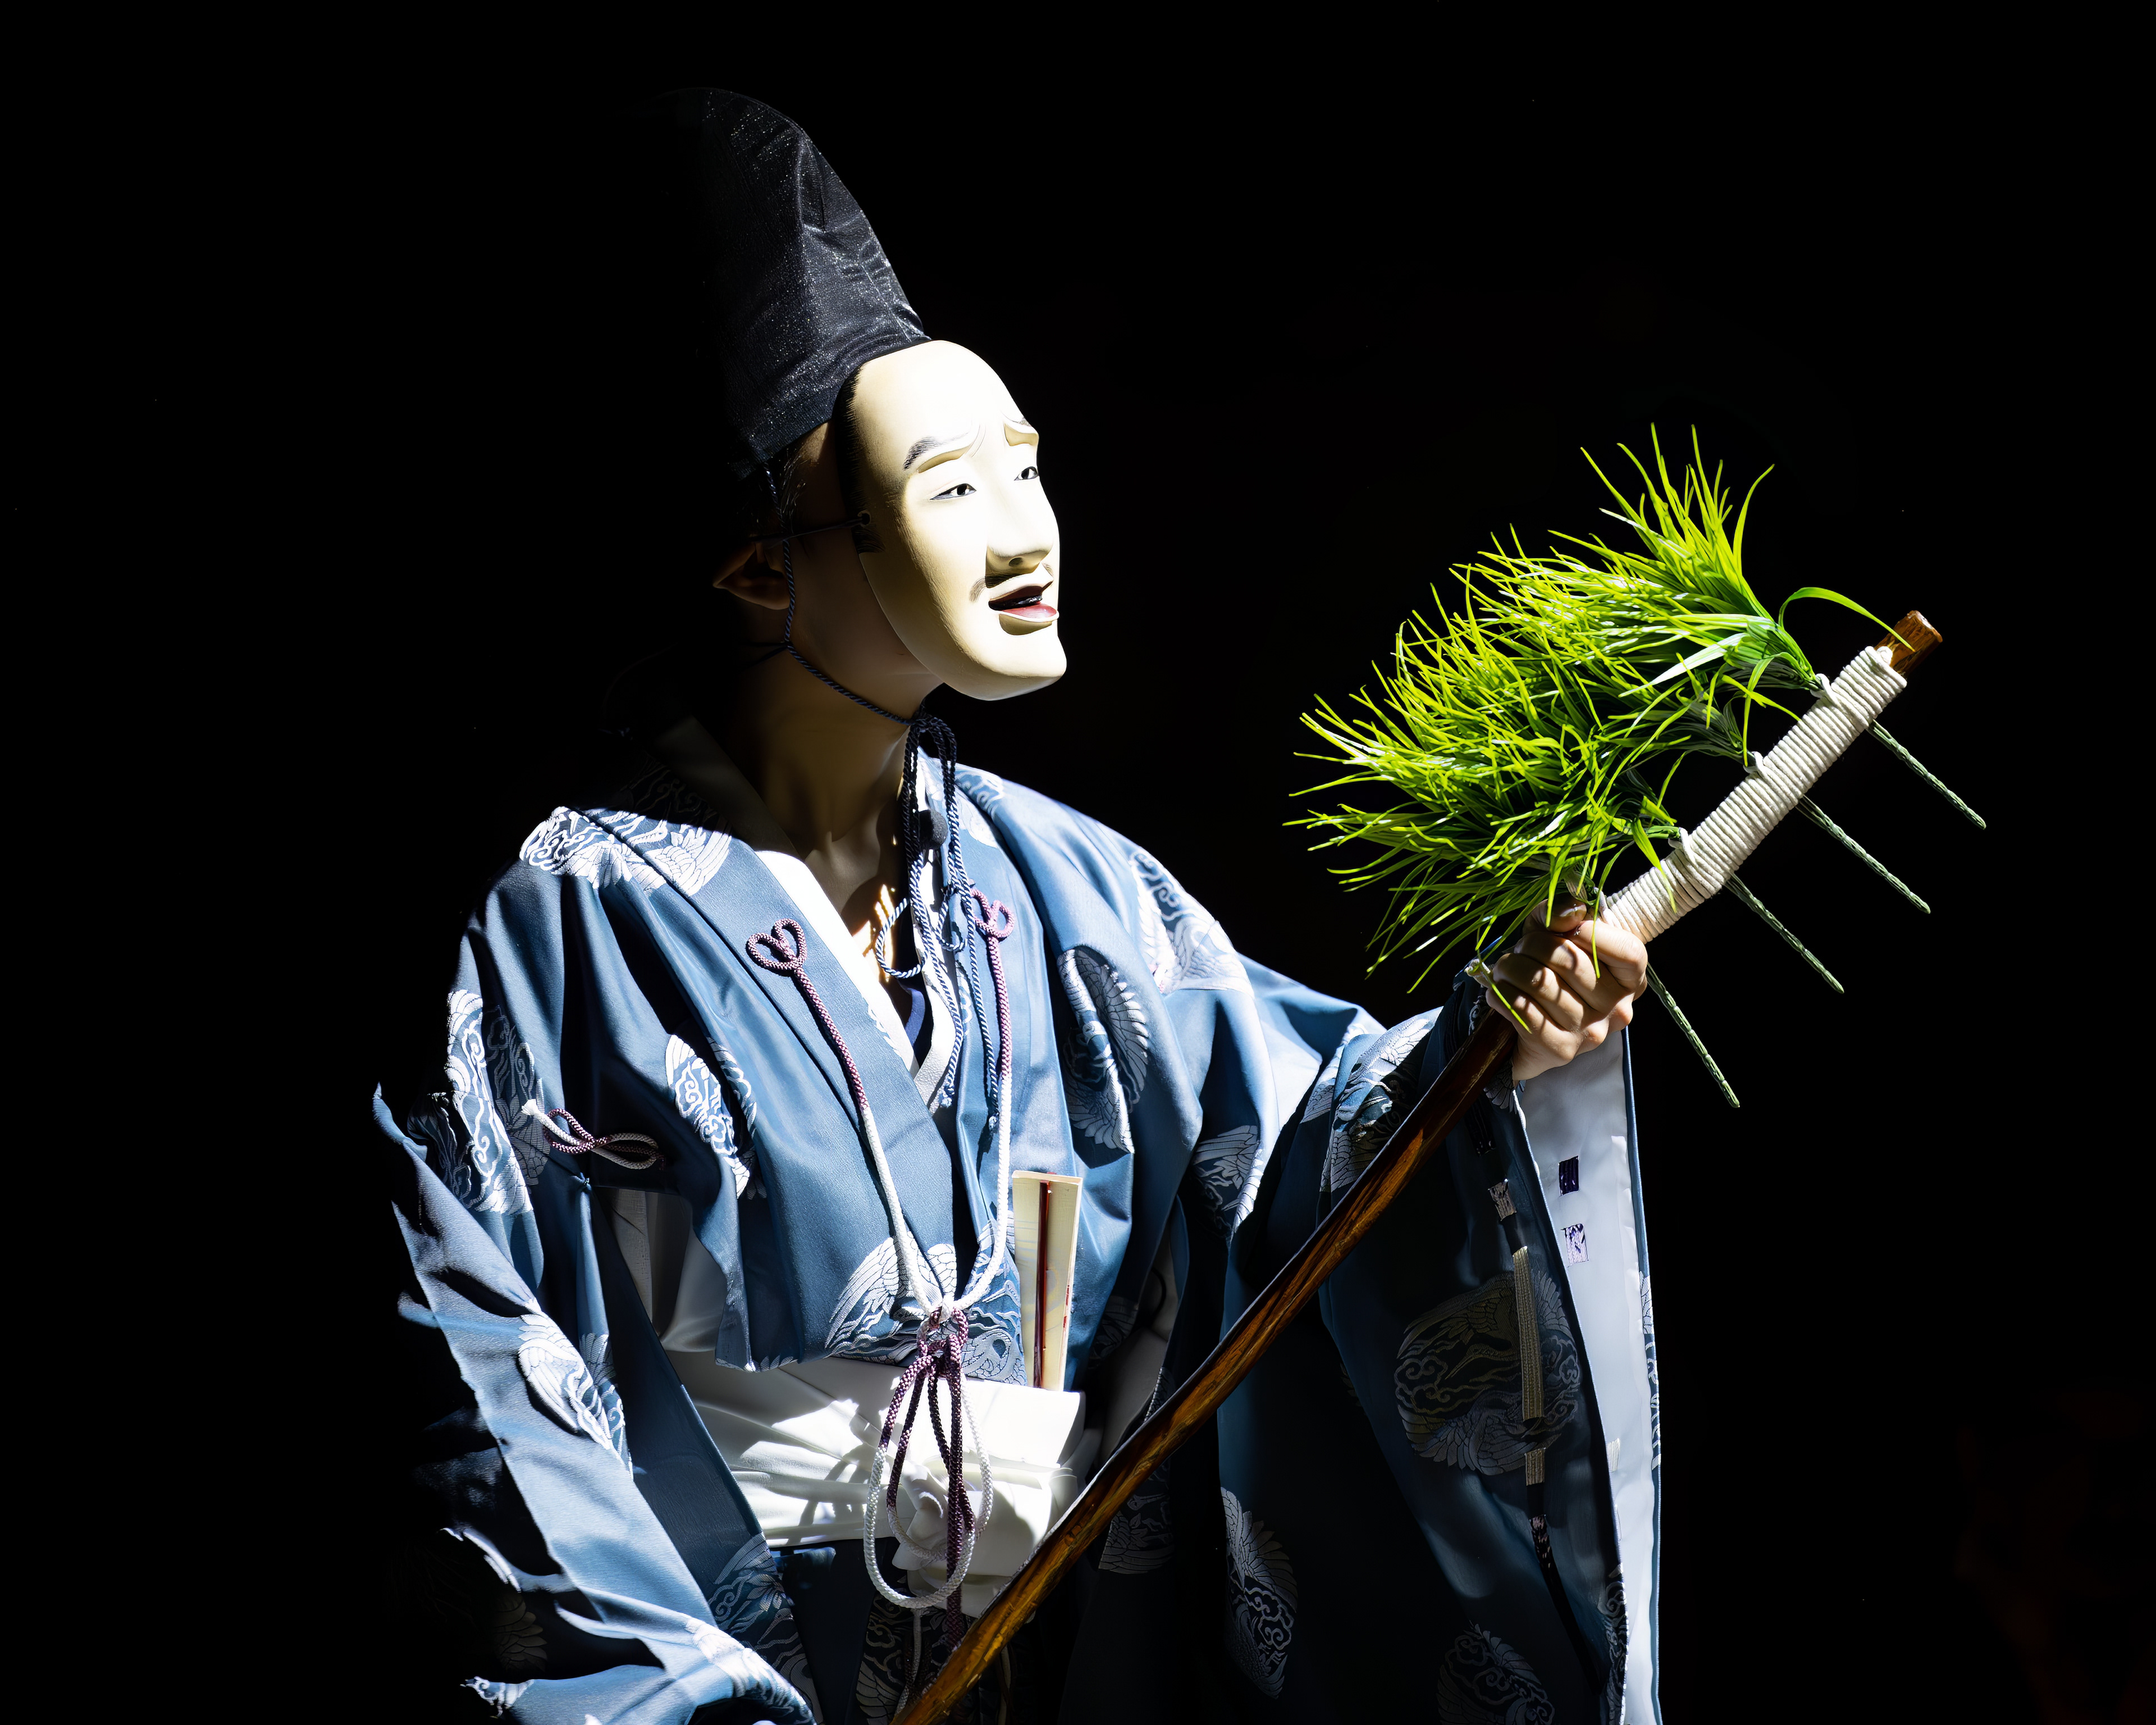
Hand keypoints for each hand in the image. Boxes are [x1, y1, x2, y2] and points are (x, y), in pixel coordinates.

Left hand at [1486, 901, 1647, 1082]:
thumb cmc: (1545, 968)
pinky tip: (1498, 990)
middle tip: (1519, 949)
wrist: (1523, 1024)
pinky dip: (1503, 994)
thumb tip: (1568, 913)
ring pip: (1542, 984)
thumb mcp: (1553, 931)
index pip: (1628, 951)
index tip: (1562, 927)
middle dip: (1533, 946)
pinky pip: (1525, 1012)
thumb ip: (1561, 911)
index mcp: (1629, 978)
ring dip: (1511, 969)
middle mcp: (1617, 1009)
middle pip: (1573, 963)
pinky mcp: (1561, 1050)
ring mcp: (1592, 1033)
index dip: (1593, 932)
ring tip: (1504, 968)